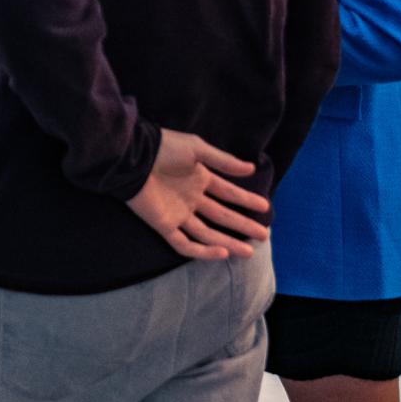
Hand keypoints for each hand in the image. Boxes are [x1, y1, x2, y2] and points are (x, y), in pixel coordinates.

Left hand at [125, 130, 269, 261]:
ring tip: (248, 250)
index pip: (228, 193)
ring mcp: (178, 213)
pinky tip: (221, 252)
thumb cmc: (164, 149)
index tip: (265, 207)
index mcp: (199, 178)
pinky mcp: (164, 225)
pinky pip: (184, 243)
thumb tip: (251, 168)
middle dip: (242, 226)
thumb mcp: (197, 149)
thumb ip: (223, 161)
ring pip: (207, 233)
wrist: (135, 158)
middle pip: (221, 216)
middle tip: (263, 235)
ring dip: (228, 242)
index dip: (246, 200)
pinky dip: (202, 250)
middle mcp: (191, 198)